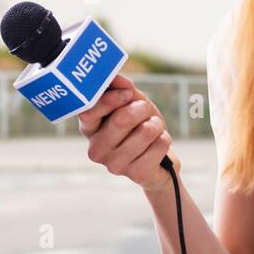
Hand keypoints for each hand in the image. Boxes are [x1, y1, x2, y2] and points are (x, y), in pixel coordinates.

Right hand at [77, 74, 178, 191]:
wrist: (157, 160)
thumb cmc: (138, 126)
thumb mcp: (130, 102)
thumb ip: (121, 88)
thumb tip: (116, 78)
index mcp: (89, 129)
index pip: (89, 112)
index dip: (111, 99)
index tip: (128, 93)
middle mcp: (96, 149)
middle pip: (121, 120)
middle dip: (142, 108)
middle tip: (146, 110)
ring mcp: (114, 165)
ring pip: (145, 131)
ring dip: (156, 123)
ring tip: (154, 127)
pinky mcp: (135, 174)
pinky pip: (160, 145)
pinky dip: (164, 138)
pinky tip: (157, 144)